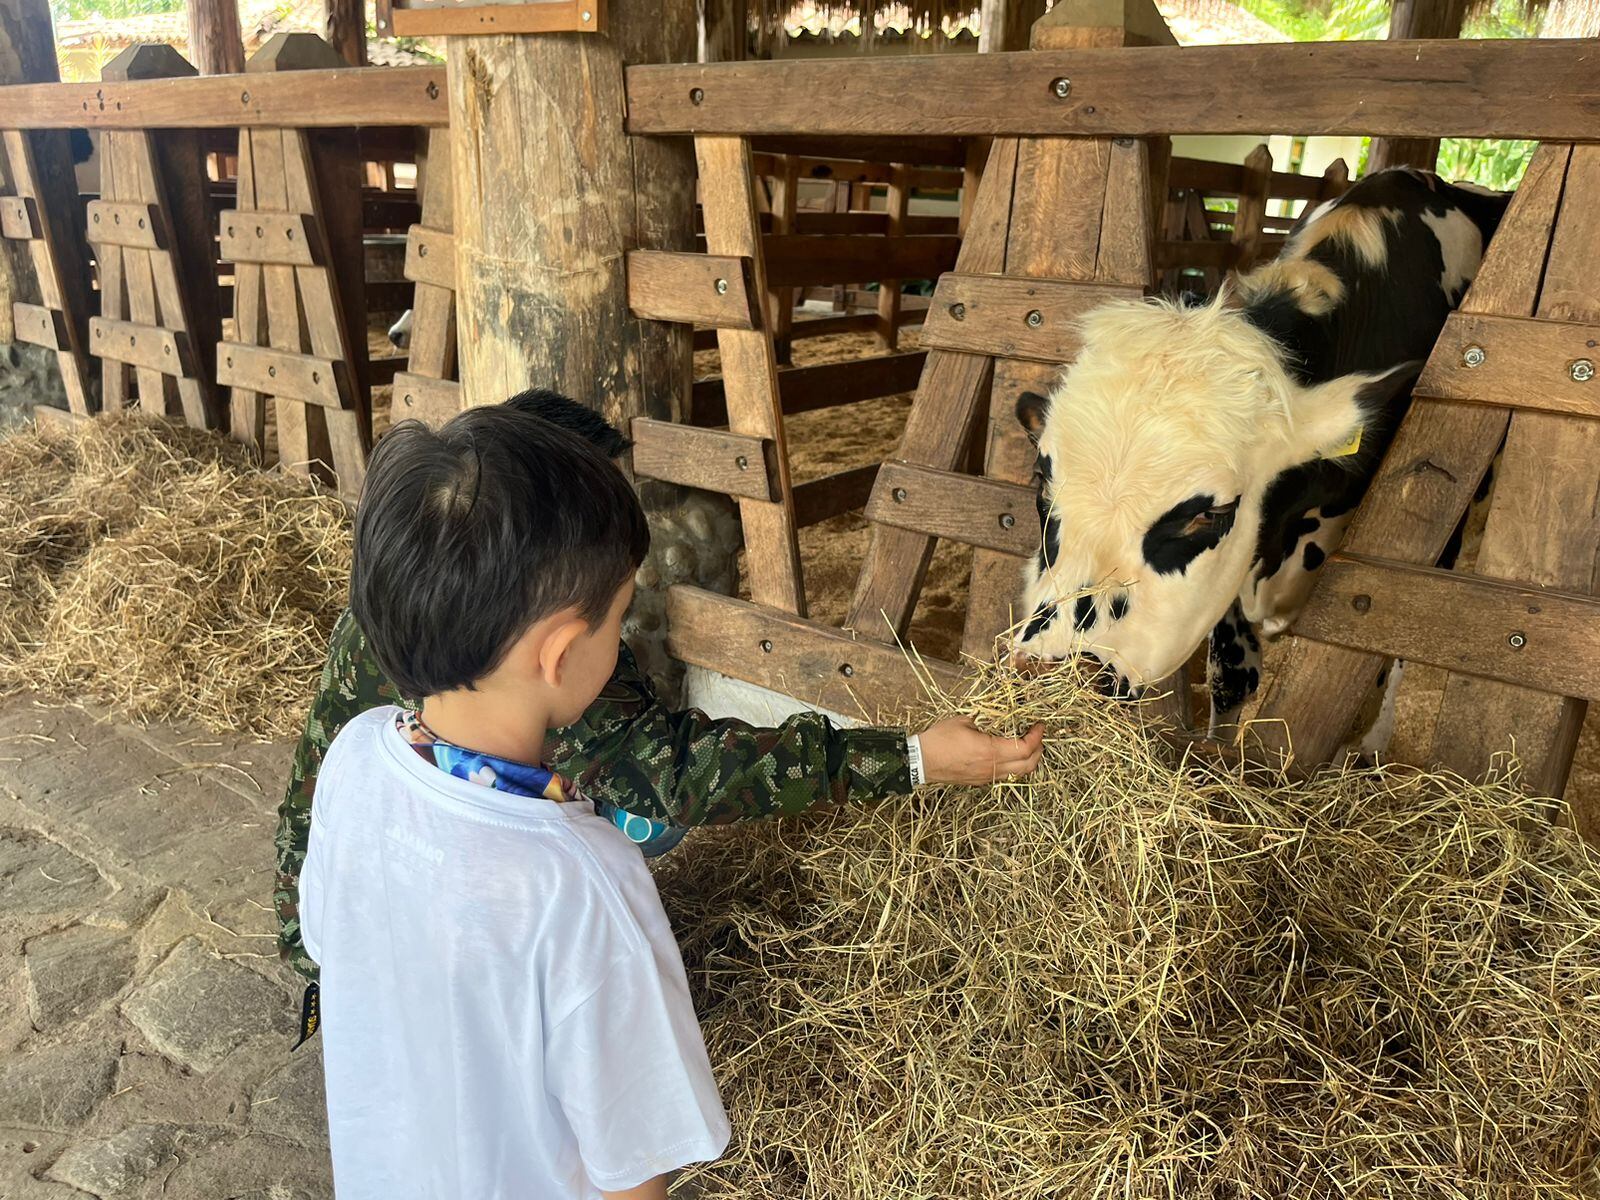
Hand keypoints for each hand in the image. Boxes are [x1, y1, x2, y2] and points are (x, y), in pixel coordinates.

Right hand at [915, 716, 1044, 784]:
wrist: (920, 761)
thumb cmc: (939, 739)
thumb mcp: (964, 721)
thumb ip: (984, 721)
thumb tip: (996, 719)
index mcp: (990, 751)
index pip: (1025, 748)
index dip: (1037, 737)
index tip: (1039, 726)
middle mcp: (992, 768)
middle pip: (1028, 765)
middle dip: (1039, 750)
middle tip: (1038, 736)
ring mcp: (986, 777)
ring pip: (1018, 773)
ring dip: (1028, 760)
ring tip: (1026, 745)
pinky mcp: (980, 781)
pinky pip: (1005, 775)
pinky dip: (1014, 765)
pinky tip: (1008, 754)